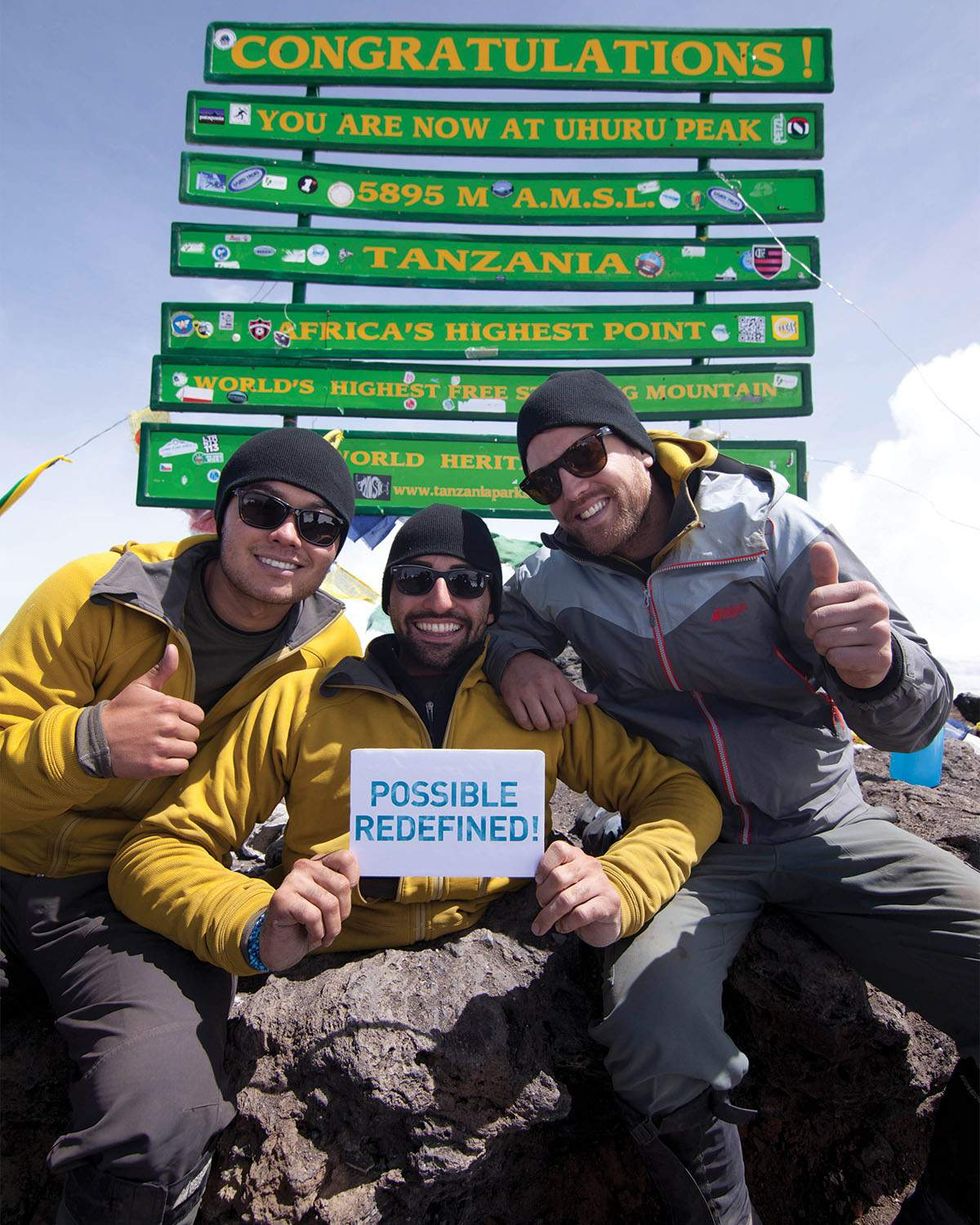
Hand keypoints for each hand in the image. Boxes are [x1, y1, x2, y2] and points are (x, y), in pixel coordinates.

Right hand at [100, 645, 204, 777]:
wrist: (95, 739)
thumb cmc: (120, 711)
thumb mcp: (139, 687)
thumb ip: (161, 670)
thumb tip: (174, 648)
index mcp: (167, 705)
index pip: (198, 716)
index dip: (187, 719)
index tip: (172, 720)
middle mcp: (167, 726)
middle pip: (194, 734)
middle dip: (182, 735)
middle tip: (162, 734)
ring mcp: (161, 747)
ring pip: (190, 751)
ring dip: (178, 750)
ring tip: (161, 746)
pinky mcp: (155, 766)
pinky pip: (181, 767)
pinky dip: (173, 765)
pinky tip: (160, 758)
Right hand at [260, 851, 359, 970]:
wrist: (281, 946)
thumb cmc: (309, 924)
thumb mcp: (330, 903)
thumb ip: (342, 889)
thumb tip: (362, 882)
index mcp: (319, 864)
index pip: (346, 858)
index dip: (354, 878)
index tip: (344, 900)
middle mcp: (305, 867)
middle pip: (342, 885)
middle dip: (342, 913)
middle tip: (332, 927)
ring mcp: (292, 880)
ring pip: (330, 904)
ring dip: (331, 929)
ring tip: (323, 936)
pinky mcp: (282, 898)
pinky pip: (313, 917)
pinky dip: (317, 933)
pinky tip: (310, 936)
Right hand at [500, 652, 596, 731]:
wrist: (514, 660)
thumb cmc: (540, 672)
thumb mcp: (559, 677)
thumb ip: (576, 692)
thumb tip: (594, 699)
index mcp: (556, 679)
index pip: (570, 706)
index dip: (571, 718)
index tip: (568, 719)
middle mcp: (542, 685)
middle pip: (557, 716)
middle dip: (558, 725)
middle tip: (556, 723)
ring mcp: (526, 692)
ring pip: (540, 722)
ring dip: (544, 727)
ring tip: (544, 722)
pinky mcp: (512, 699)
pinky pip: (523, 721)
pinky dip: (529, 726)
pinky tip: (531, 721)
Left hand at [532, 841, 621, 947]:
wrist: (609, 916)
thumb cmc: (580, 899)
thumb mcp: (566, 884)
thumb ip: (551, 880)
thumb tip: (536, 887)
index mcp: (576, 856)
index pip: (558, 850)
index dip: (544, 866)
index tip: (538, 881)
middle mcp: (590, 866)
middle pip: (558, 878)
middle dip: (543, 896)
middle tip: (542, 905)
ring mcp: (601, 884)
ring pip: (566, 899)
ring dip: (549, 915)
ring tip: (545, 923)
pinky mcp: (609, 903)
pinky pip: (580, 915)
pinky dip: (566, 924)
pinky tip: (563, 926)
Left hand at [804, 542, 891, 687]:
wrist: (870, 658)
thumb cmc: (847, 622)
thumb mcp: (836, 597)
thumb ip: (825, 573)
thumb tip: (819, 545)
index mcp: (865, 589)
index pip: (815, 598)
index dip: (810, 613)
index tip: (823, 618)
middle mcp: (877, 607)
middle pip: (818, 619)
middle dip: (814, 632)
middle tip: (826, 636)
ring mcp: (881, 633)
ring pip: (826, 639)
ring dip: (823, 647)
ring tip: (837, 645)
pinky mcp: (879, 657)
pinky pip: (836, 657)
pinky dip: (833, 660)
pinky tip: (846, 657)